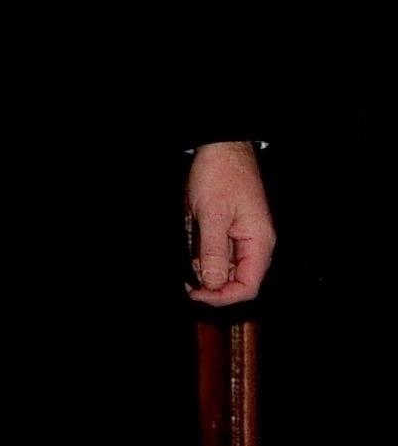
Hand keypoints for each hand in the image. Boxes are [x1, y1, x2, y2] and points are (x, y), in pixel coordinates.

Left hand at [186, 139, 274, 307]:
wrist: (221, 148)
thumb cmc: (221, 175)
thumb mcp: (211, 215)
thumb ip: (214, 252)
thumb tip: (213, 284)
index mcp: (259, 243)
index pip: (248, 287)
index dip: (222, 297)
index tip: (196, 294)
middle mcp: (256, 243)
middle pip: (238, 280)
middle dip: (211, 283)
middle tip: (187, 278)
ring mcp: (244, 237)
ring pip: (227, 268)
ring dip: (206, 268)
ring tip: (188, 256)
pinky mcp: (232, 229)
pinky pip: (221, 252)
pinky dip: (205, 254)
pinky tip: (193, 245)